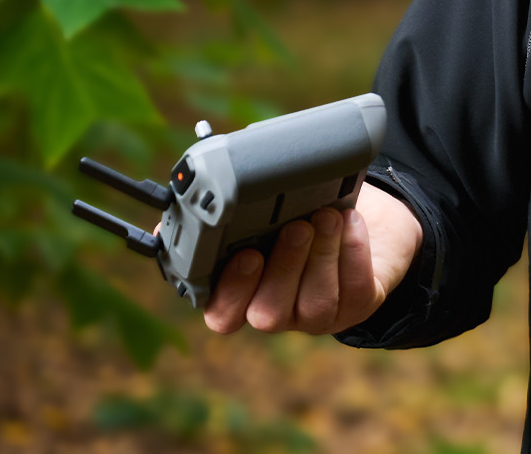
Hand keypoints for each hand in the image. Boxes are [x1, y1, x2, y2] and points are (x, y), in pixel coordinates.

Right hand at [195, 186, 422, 334]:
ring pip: (315, 303)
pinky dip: (354, 254)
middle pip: (270, 313)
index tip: (247, 254)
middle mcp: (279, 312)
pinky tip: (351, 224)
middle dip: (284, 267)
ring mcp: (319, 315)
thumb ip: (218, 220)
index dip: (231, 292)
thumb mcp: (259, 216)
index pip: (223, 315)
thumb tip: (164, 222)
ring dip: (322, 256)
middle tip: (297, 226)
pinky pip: (355, 290)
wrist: (366, 221)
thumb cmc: (300, 217)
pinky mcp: (358, 306)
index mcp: (244, 294)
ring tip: (328, 218)